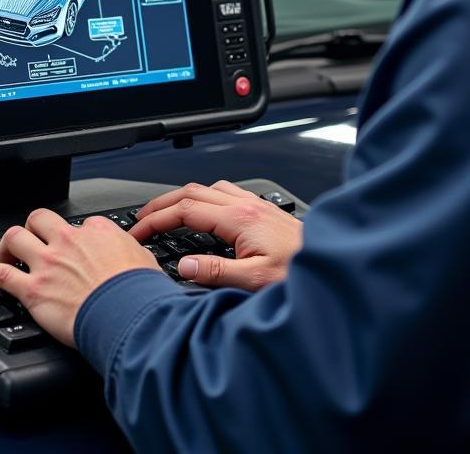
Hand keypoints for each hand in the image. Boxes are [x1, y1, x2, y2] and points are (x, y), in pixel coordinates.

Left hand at [0, 208, 161, 346]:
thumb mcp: (143, 259)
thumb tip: (131, 255)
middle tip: (33, 241)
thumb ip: (129, 252)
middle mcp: (69, 241)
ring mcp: (48, 264)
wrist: (128, 313)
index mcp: (97, 232)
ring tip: (6, 254)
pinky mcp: (33, 290)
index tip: (75, 248)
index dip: (75, 235)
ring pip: (16, 237)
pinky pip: (1, 274)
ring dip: (8, 245)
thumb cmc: (138, 291)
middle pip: (40, 219)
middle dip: (34, 227)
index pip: (79, 223)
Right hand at [131, 180, 302, 291]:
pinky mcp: (264, 211)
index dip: (156, 219)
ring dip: (183, 197)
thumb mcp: (253, 281)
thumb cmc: (299, 274)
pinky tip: (205, 213)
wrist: (331, 265)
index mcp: (239, 219)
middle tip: (141, 219)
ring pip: (209, 188)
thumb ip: (215, 273)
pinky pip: (226, 194)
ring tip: (167, 214)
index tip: (137, 231)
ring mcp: (256, 206)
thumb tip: (183, 266)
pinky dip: (205, 198)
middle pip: (192, 192)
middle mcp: (247, 206)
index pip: (185, 209)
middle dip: (162, 203)